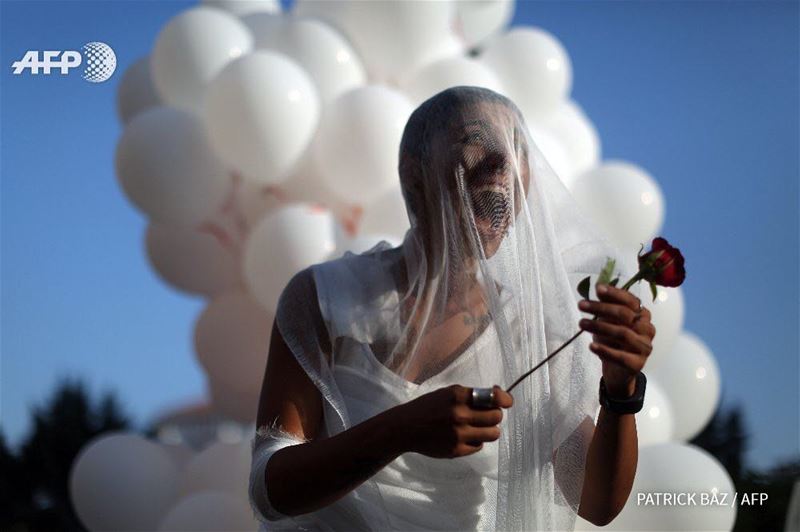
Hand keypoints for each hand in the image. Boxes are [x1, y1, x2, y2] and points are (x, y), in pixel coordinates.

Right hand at [390, 384, 512, 458]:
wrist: (406, 427)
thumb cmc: (429, 406)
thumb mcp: (448, 393)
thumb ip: (471, 395)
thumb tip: (497, 396)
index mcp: (458, 396)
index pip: (494, 398)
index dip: (506, 399)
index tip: (507, 401)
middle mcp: (460, 415)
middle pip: (496, 417)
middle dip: (495, 415)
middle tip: (487, 415)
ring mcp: (459, 434)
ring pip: (493, 434)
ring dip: (490, 429)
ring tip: (480, 427)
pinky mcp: (457, 450)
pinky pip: (479, 446)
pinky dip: (476, 441)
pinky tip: (466, 436)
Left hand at [577, 284, 655, 397]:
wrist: (617, 370)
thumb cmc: (612, 340)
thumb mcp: (607, 320)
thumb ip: (606, 305)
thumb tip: (598, 287)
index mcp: (642, 315)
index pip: (631, 300)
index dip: (615, 293)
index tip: (598, 289)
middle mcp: (647, 329)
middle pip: (625, 315)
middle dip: (601, 308)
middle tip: (581, 305)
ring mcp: (644, 347)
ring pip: (622, 334)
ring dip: (599, 327)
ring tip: (581, 323)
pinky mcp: (638, 364)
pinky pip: (621, 357)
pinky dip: (605, 350)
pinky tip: (591, 346)